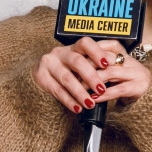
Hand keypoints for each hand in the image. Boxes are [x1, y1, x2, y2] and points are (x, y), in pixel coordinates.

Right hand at [33, 37, 151, 112]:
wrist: (36, 75)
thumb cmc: (65, 71)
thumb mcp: (78, 66)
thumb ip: (93, 66)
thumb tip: (116, 71)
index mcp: (72, 48)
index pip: (85, 43)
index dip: (97, 52)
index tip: (107, 64)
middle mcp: (60, 53)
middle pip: (77, 61)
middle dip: (91, 76)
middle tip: (101, 90)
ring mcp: (49, 64)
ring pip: (67, 78)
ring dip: (80, 92)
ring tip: (90, 103)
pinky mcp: (40, 76)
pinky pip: (57, 90)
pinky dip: (68, 100)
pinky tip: (77, 108)